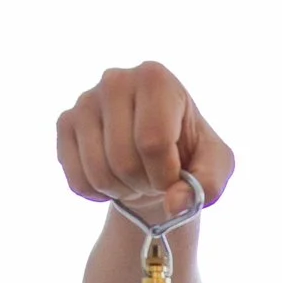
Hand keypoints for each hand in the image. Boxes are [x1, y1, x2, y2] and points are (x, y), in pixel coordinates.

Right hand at [55, 62, 234, 230]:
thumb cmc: (189, 153)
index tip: (175, 175)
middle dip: (145, 184)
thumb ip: (208, 185)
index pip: (153, 142)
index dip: (166, 174)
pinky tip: (113, 179)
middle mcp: (115, 80)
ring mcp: (85, 101)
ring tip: (136, 176)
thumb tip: (175, 204)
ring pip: (99, 173)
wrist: (155, 157)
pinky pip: (77, 180)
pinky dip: (99, 194)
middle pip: (124, 160)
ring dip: (123, 190)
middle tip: (155, 176)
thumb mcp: (215, 165)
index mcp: (155, 78)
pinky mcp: (65, 123)